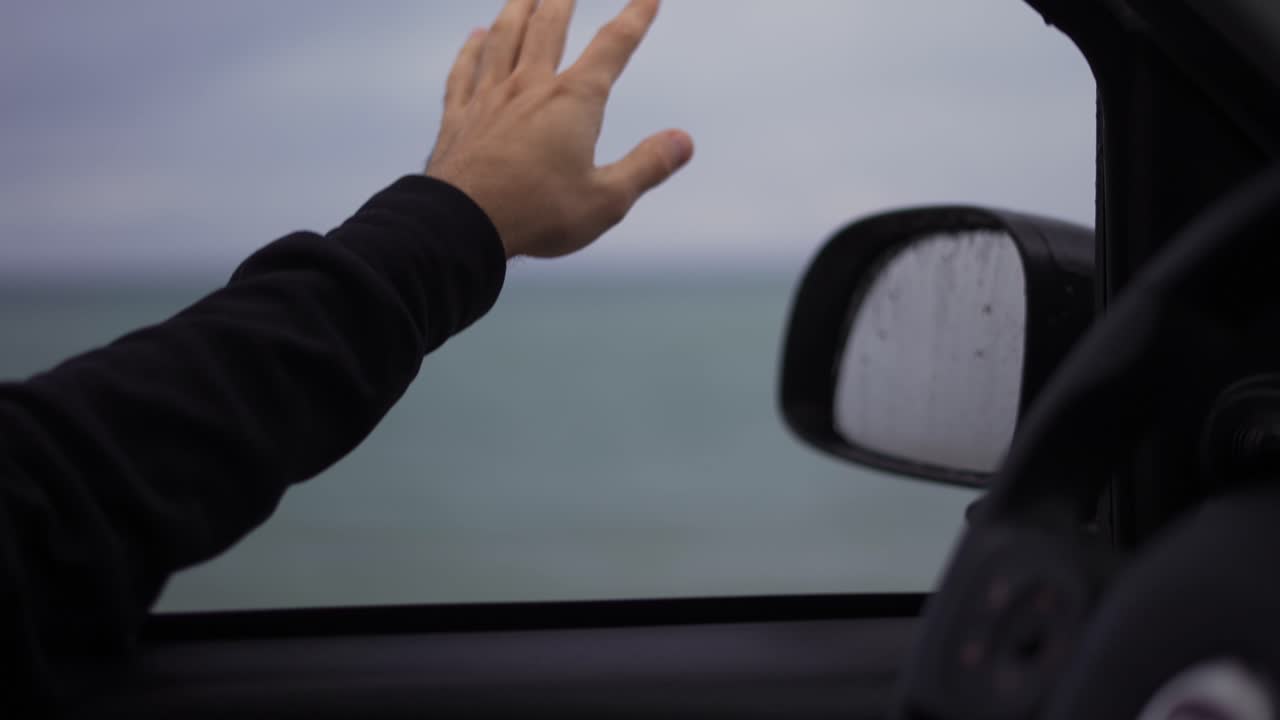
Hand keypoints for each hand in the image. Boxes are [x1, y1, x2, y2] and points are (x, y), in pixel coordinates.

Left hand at [426, 0, 693, 259]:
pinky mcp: (459, 118)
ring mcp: (490, 99)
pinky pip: (464, 71)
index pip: (612, 47)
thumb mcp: (607, 199)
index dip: (634, 17)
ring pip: (503, 38)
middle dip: (563, 0)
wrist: (463, 224)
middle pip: (548, 28)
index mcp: (573, 101)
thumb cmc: (538, 214)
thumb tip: (684, 140)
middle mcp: (530, 87)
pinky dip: (471, 49)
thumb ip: (647, 165)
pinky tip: (474, 37)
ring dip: (517, 9)